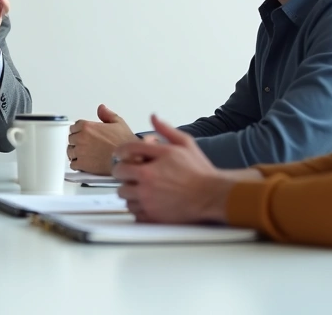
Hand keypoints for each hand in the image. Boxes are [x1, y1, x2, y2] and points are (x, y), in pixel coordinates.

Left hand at [67, 104, 138, 174]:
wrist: (129, 159)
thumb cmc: (125, 142)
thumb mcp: (119, 123)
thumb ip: (107, 114)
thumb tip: (101, 109)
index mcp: (87, 126)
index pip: (74, 126)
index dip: (79, 130)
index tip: (83, 134)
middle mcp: (81, 138)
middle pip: (71, 138)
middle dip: (77, 141)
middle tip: (85, 144)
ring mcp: (80, 151)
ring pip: (70, 151)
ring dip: (75, 153)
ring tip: (83, 154)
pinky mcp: (82, 164)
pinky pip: (72, 164)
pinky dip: (77, 164)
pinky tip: (83, 164)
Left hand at [112, 115, 236, 223]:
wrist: (212, 196)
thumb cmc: (200, 171)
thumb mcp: (186, 144)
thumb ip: (166, 130)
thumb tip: (153, 117)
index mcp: (154, 160)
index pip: (125, 149)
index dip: (121, 151)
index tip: (121, 155)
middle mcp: (148, 179)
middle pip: (119, 172)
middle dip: (123, 171)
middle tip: (129, 173)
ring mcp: (148, 198)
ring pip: (123, 193)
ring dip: (129, 190)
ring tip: (139, 188)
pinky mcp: (151, 215)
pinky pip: (133, 211)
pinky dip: (137, 206)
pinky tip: (146, 201)